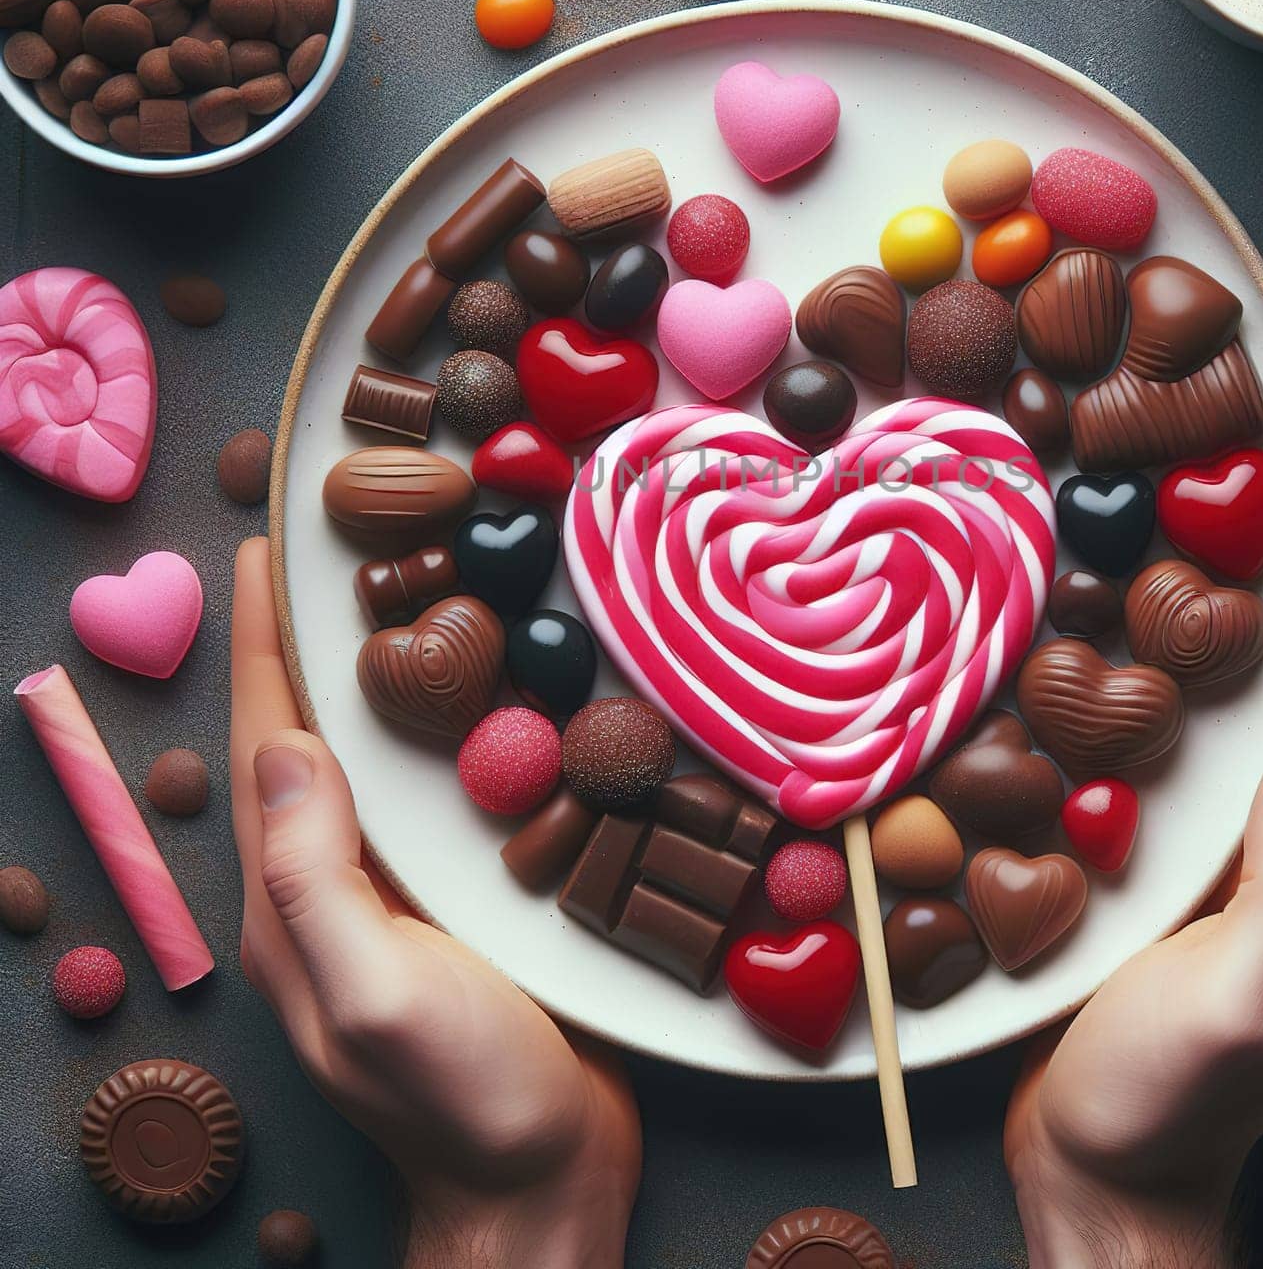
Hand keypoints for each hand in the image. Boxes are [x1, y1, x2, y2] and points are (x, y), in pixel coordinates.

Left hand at [230, 537, 639, 1268]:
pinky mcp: (463, 899)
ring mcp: (399, 892)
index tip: (266, 550)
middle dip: (317, 635)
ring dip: (388, 669)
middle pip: (315, 735)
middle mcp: (337, 882)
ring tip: (419, 590)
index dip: (261, 641)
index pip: (266, 742)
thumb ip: (314, 876)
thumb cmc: (462, 1095)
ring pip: (382, 756)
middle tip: (351, 546)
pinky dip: (453, 724)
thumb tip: (284, 743)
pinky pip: (442, 791)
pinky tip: (490, 690)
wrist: (543, 1175)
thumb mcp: (372, 991)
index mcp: (295, 897)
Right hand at [1005, 534, 1262, 1268]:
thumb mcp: (1241, 1001)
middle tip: (1260, 554)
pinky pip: (1187, 797)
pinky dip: (1173, 734)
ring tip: (1197, 600)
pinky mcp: (1171, 904)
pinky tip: (1133, 704)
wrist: (1102, 1177)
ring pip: (1242, 762)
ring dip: (1232, 678)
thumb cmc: (1166, 1099)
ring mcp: (1231, 897)